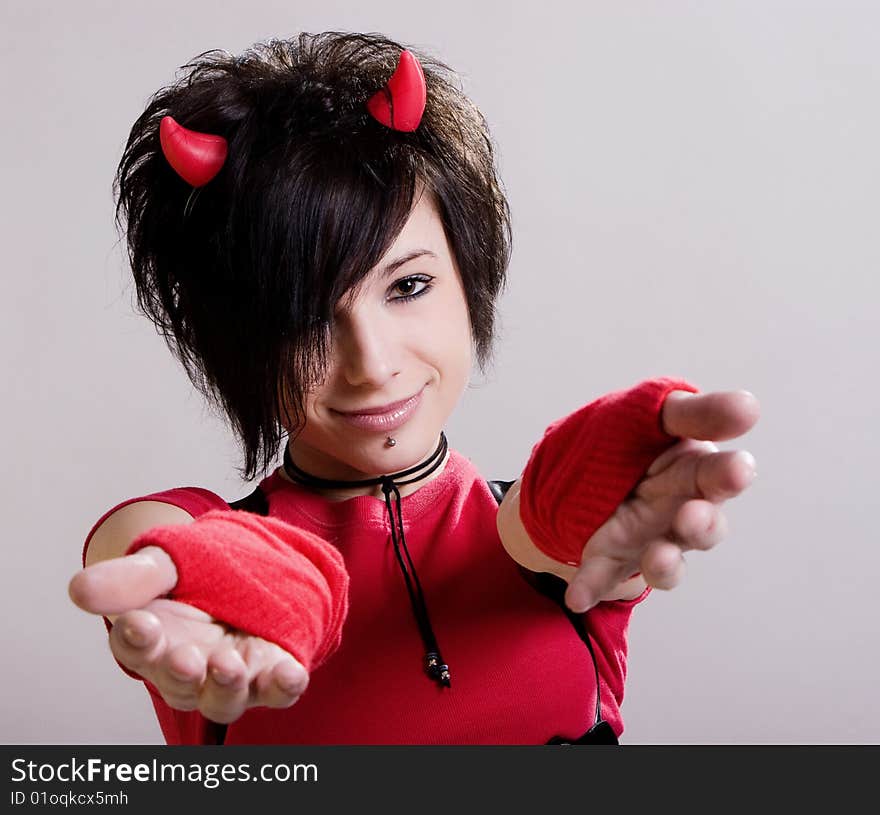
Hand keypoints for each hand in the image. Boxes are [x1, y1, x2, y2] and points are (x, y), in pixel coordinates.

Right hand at [69, 547, 308, 722]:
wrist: (255, 566)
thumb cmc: (199, 571)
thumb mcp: (166, 563)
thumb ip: (130, 577)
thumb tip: (79, 590)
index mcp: (154, 639)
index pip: (136, 647)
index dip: (135, 640)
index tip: (138, 623)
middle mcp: (189, 667)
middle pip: (178, 683)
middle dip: (180, 673)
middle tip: (184, 658)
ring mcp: (232, 674)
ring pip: (225, 698)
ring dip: (226, 686)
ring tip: (227, 666)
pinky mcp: (272, 672)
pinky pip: (278, 688)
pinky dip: (284, 686)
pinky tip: (289, 674)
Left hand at [564, 389, 759, 611]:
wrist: (574, 467)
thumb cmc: (629, 437)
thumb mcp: (654, 414)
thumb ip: (695, 413)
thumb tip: (749, 406)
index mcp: (695, 470)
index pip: (720, 473)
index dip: (729, 473)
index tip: (738, 468)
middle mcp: (681, 513)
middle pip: (703, 525)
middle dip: (701, 523)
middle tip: (693, 515)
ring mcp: (649, 541)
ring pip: (667, 562)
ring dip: (664, 563)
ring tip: (657, 558)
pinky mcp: (611, 561)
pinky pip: (603, 578)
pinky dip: (591, 588)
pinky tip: (577, 597)